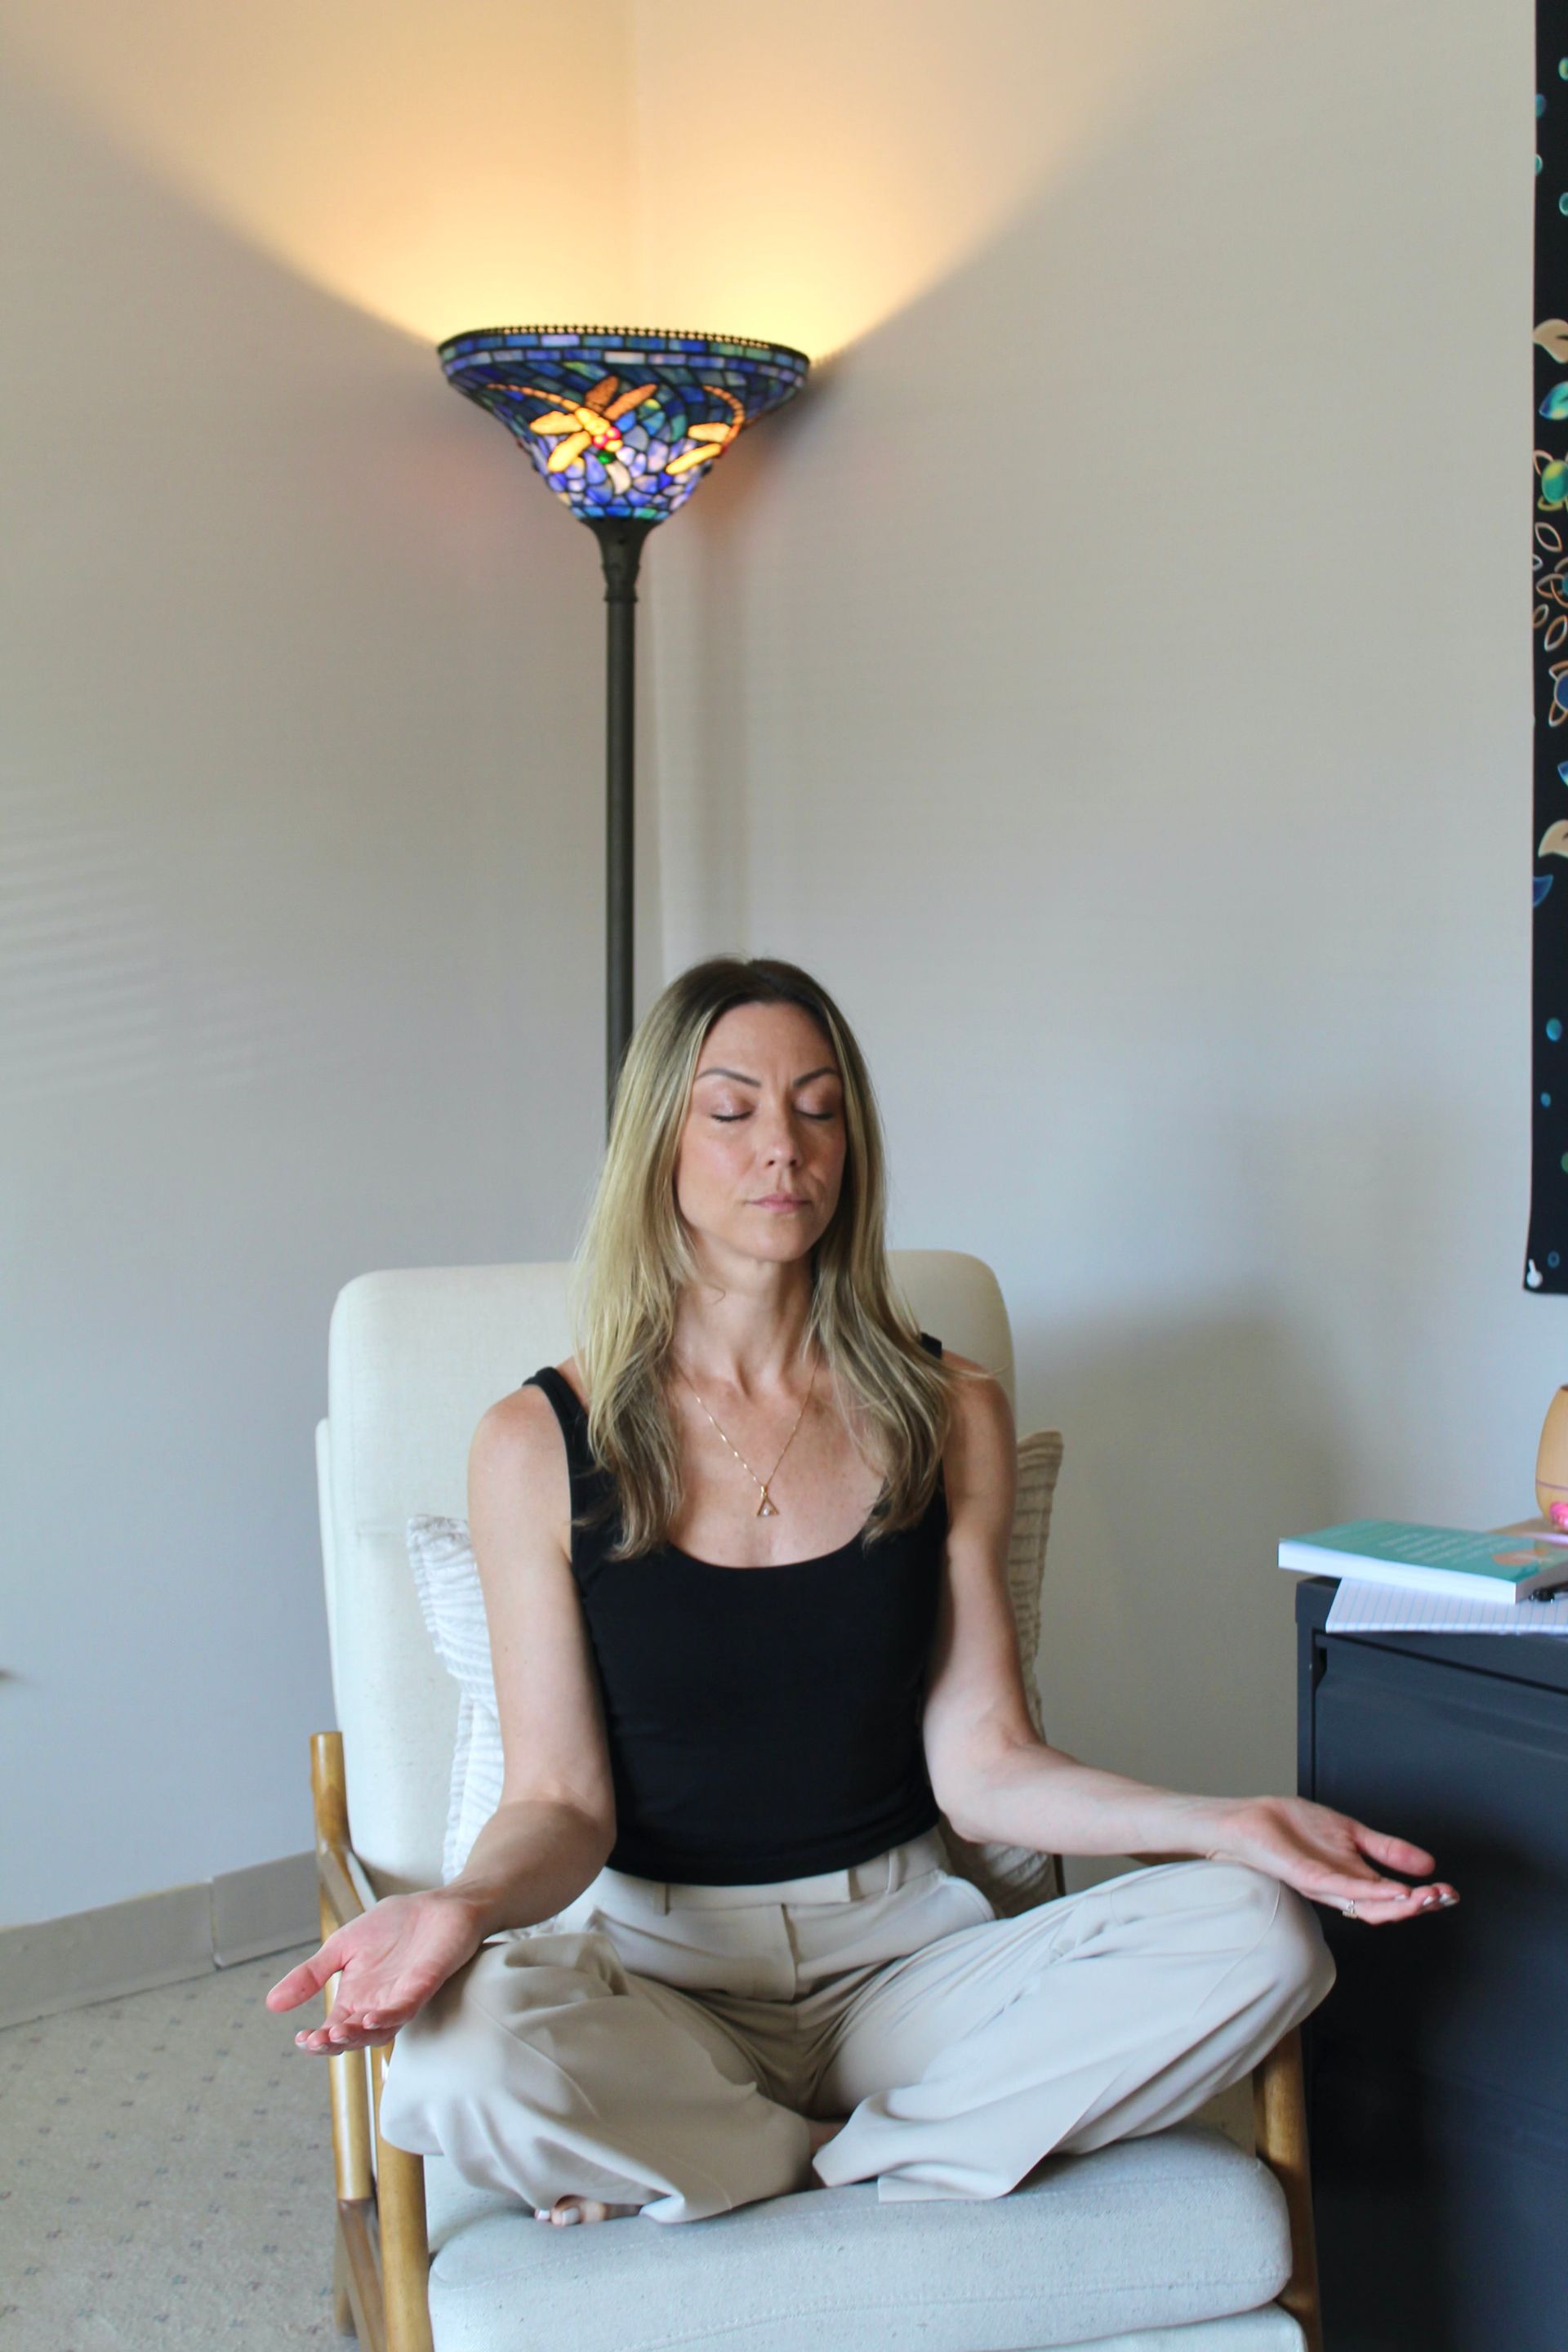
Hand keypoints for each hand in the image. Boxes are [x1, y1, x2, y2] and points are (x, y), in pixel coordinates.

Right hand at [265, 1888, 483, 2051]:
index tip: (301, 2038)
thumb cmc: (394, 1925)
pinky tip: (370, 2018)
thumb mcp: (341, 1947)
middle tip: (316, 2041)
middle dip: (333, 2043)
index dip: (316, 2041)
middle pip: (353, 2038)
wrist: (436, 1904)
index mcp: (356, 2000)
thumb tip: (272, 2003)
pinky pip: (404, 2010)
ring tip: (336, 2033)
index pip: (332, 2031)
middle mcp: (376, 2006)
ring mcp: (401, 1999)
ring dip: (357, 2036)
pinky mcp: (423, 1987)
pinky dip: (387, 2018)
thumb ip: (311, 1974)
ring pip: (378, 2031)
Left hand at [1195, 1794, 1459, 1925]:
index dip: (1423, 1898)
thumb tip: (1428, 1864)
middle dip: (1418, 1905)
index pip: (1394, 1898)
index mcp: (1353, 1879)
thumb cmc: (1290, 1827)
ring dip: (1398, 1904)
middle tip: (1445, 1898)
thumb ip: (1386, 1849)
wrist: (1247, 1819)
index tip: (1450, 1893)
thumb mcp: (1351, 1832)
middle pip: (1385, 1909)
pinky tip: (1388, 1890)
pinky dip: (1366, 1891)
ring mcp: (1322, 1885)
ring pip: (1365, 1905)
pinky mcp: (1304, 1875)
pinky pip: (1339, 1888)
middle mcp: (1340, 1889)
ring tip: (1426, 1898)